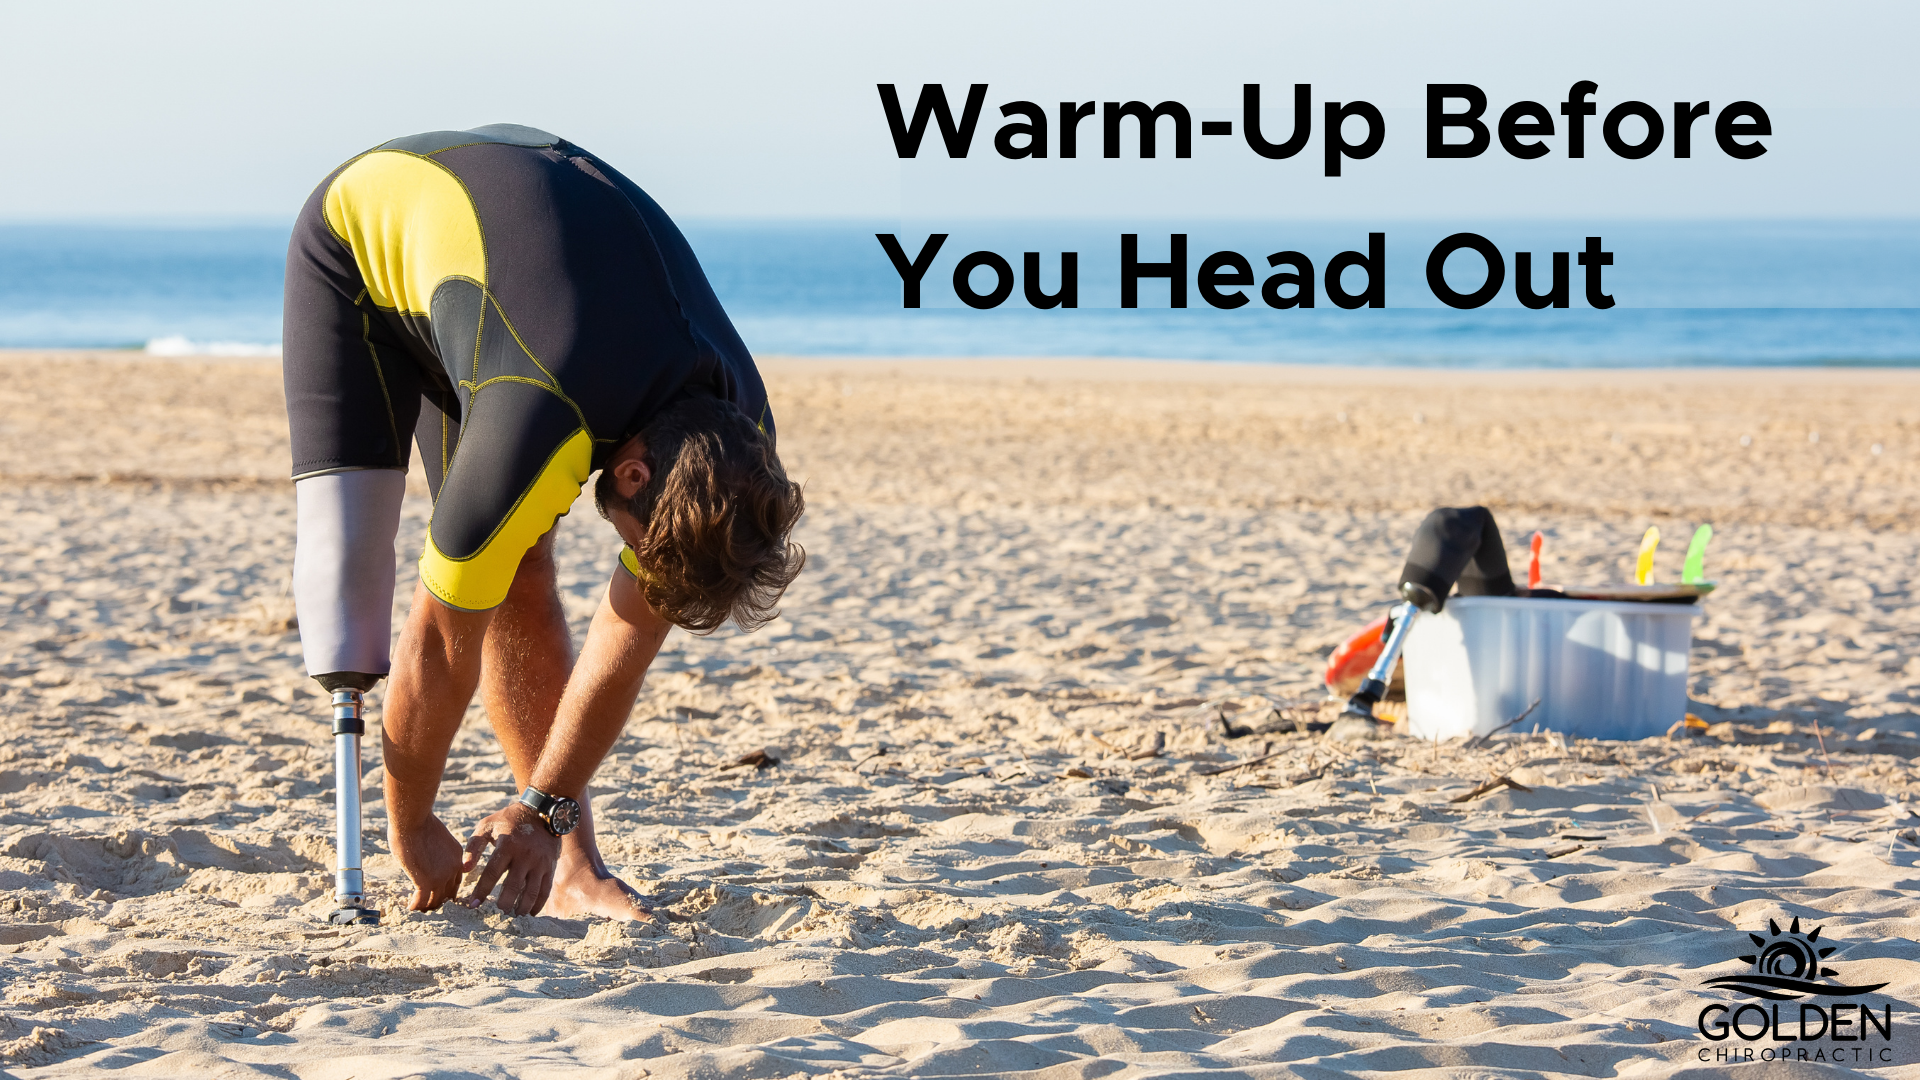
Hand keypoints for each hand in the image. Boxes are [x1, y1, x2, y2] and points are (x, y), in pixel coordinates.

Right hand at [391, 815, 464, 911]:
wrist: (414, 820)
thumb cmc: (420, 824)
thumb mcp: (437, 839)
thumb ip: (437, 852)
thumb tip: (426, 856)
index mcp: (457, 857)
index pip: (455, 880)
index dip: (446, 889)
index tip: (436, 893)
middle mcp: (453, 868)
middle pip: (448, 893)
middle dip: (438, 901)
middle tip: (427, 905)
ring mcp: (440, 876)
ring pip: (435, 900)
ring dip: (426, 906)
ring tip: (417, 908)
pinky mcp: (425, 881)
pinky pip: (421, 900)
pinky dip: (415, 905)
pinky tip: (409, 906)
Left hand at [463, 801, 560, 915]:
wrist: (541, 811)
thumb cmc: (508, 820)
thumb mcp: (487, 826)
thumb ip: (474, 846)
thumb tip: (464, 869)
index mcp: (507, 845)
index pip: (492, 873)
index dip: (481, 890)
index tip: (473, 905)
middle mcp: (525, 855)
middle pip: (513, 886)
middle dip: (504, 903)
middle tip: (497, 911)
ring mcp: (539, 862)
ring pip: (531, 891)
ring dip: (521, 906)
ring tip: (513, 914)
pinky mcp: (549, 866)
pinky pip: (545, 889)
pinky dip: (538, 903)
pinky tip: (530, 912)